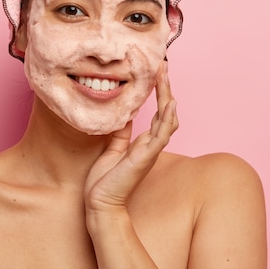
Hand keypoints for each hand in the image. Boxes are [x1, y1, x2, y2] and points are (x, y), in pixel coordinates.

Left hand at [84, 61, 177, 214]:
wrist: (99, 204)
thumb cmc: (105, 179)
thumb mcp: (112, 147)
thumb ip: (121, 131)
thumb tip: (124, 113)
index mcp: (144, 140)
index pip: (157, 110)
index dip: (158, 90)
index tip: (156, 70)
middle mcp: (151, 143)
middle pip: (165, 110)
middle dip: (164, 86)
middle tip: (163, 64)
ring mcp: (151, 150)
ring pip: (167, 118)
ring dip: (167, 95)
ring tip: (164, 74)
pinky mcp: (146, 157)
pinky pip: (161, 135)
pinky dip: (168, 118)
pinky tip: (170, 103)